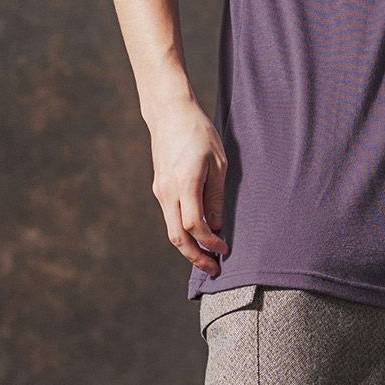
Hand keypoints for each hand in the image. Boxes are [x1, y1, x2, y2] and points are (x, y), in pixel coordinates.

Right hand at [148, 97, 230, 275]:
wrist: (169, 113)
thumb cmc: (199, 133)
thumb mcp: (218, 163)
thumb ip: (216, 197)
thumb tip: (216, 227)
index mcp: (185, 183)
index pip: (194, 226)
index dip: (210, 243)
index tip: (225, 248)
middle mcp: (168, 191)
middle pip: (177, 237)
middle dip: (195, 257)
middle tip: (214, 270)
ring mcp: (160, 191)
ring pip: (171, 230)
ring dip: (189, 248)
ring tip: (208, 259)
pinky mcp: (160, 188)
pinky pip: (170, 218)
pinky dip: (183, 233)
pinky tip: (198, 238)